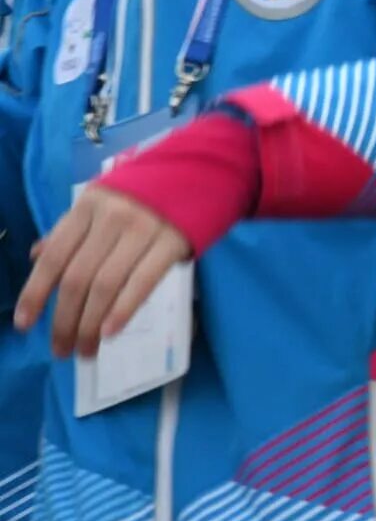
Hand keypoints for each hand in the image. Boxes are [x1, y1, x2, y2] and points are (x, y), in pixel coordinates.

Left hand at [16, 188, 191, 357]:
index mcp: (87, 206)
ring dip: (90, 325)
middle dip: (64, 320)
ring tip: (85, 351)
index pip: (54, 257)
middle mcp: (111, 217)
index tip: (24, 325)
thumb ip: (72, 229)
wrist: (205, 169)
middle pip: (77, 278)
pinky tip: (110, 332)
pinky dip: (122, 311)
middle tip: (61, 350)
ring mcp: (143, 228)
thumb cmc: (148, 192)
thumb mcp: (104, 202)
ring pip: (105, 285)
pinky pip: (142, 282)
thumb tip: (39, 257)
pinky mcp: (173, 241)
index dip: (35, 293)